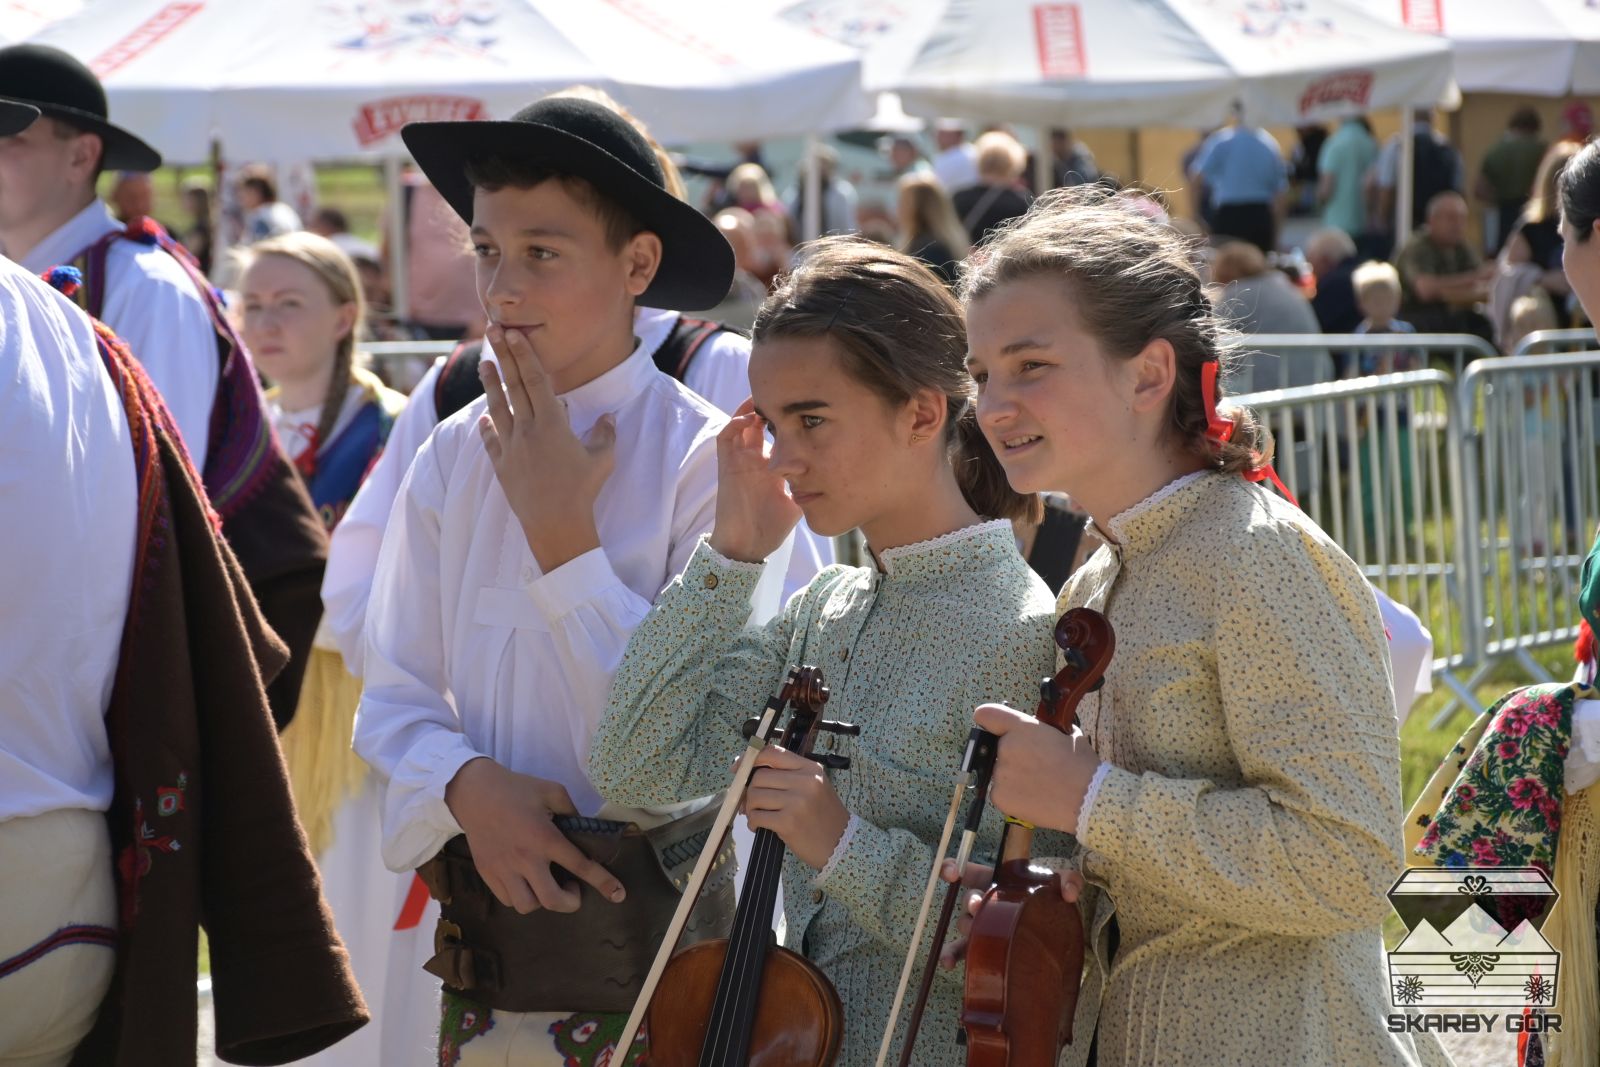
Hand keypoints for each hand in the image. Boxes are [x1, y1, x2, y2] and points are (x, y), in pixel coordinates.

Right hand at [444, 758, 624, 913]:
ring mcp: (504, 869)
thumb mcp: (552, 791)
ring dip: (543, 900)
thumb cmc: (516, 789)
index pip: (580, 866)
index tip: (618, 895)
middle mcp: (525, 858)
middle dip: (571, 902)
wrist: (474, 792)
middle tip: (573, 888)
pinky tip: (526, 881)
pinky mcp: (487, 873)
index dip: (603, 882)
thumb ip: (573, 811)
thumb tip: (585, 830)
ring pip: (528, 906)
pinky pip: (508, 899)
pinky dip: (521, 897)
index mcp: (545, 837)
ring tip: (546, 884)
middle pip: (552, 900)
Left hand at [479, 325, 614, 571]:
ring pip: (498, 409)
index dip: (525, 355)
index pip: (536, 381)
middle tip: (493, 331)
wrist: (556, 524)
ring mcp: (511, 448)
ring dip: (490, 385)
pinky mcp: (502, 467)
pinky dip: (487, 428)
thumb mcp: (602, 459)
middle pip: (513, 387)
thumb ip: (605, 434)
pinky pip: (492, 442)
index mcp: (551, 424)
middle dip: (504, 357)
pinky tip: (484, 418)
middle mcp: (527, 430)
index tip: (515, 335)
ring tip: (483, 363)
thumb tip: (609, 417)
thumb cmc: (583, 490)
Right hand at [707, 399, 802, 563]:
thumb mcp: (797, 502)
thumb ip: (809, 487)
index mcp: (770, 466)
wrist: (747, 546)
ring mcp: (738, 462)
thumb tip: (832, 475)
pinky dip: (735, 424)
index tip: (804, 406)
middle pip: (758, 422)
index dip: (787, 419)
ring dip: (749, 408)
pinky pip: (725, 437)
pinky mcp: (725, 466)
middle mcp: (753, 460)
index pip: (777, 435)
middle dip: (769, 406)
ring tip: (764, 396)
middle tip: (784, 392)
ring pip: (739, 424)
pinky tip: (749, 417)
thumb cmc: (771, 528)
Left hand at [742, 744, 850, 869]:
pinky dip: (753, 822)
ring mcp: (797, 802)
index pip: (773, 753)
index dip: (751, 759)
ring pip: (755, 796)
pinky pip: (757, 816)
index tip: (738, 767)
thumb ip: (788, 775)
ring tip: (759, 816)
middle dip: (749, 791)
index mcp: (810, 769)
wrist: (841, 844)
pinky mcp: (788, 822)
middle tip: (751, 803)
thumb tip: (747, 771)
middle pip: (760, 777)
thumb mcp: (814, 786)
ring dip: (751, 808)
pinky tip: (760, 827)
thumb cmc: (823, 815)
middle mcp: (805, 782)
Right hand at [936, 859, 1084, 968]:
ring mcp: (983, 926)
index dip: (954, 868)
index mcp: (997, 881)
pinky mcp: (985, 947)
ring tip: (972, 935)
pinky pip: (962, 951)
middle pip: (969, 898)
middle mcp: (986, 902)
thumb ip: (1069, 879)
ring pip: (964, 924)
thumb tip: (1069, 893)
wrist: (1057, 932)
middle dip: (971, 901)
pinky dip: (951, 955)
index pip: (970, 871)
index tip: (951, 873)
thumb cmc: (1052, 901)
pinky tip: (948, 963)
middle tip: (978, 906)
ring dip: (965, 928)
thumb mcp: (1063, 884)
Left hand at [976, 703, 1102, 835]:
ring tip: (1039, 784)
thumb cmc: (1081, 765)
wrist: (1087, 798)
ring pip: (999, 772)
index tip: (994, 728)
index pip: (986, 714)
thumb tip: (1038, 732)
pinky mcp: (999, 796)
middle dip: (1011, 754)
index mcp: (1020, 727)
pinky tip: (1033, 797)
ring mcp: (999, 773)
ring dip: (1013, 776)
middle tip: (1034, 765)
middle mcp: (1005, 747)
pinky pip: (1000, 793)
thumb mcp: (1065, 734)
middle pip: (996, 747)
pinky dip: (1013, 796)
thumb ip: (1043, 730)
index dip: (989, 721)